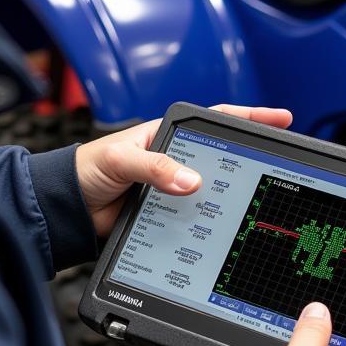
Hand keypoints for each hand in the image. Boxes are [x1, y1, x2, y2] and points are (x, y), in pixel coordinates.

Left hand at [74, 104, 292, 236]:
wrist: (65, 210)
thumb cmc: (85, 171)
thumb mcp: (120, 160)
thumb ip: (154, 167)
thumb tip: (190, 181)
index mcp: (168, 135)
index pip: (217, 120)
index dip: (250, 117)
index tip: (281, 118)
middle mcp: (177, 160)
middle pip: (223, 156)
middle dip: (252, 157)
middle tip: (279, 160)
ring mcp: (174, 189)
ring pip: (213, 190)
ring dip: (230, 195)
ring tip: (258, 197)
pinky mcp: (169, 216)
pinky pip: (196, 218)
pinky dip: (209, 223)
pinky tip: (224, 228)